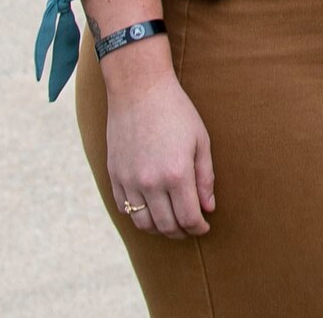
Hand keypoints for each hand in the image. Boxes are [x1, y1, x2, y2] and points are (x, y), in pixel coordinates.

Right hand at [104, 52, 216, 238]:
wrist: (139, 90)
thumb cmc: (176, 111)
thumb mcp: (201, 140)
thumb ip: (205, 177)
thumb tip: (208, 207)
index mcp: (176, 174)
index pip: (188, 218)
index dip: (198, 227)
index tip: (204, 227)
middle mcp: (150, 182)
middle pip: (165, 225)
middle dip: (181, 232)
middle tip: (190, 228)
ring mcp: (129, 181)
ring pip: (142, 222)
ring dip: (159, 229)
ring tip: (172, 223)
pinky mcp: (114, 175)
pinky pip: (124, 208)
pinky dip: (139, 215)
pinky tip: (151, 209)